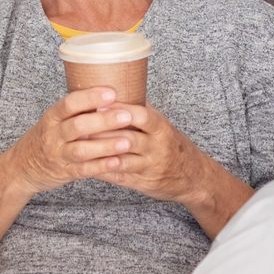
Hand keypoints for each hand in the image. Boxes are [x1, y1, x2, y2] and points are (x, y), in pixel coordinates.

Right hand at [4, 86, 136, 195]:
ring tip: (127, 141)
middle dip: (104, 120)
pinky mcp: (64, 172)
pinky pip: (83, 170)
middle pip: (78, 125)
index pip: (69, 103)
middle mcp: (53, 134)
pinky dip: (100, 166)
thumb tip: (110, 92)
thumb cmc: (46, 137)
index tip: (112, 92)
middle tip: (127, 116)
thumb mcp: (55, 119)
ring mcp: (58, 155)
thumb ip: (77, 110)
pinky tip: (117, 162)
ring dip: (105, 145)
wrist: (22, 167)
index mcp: (52, 116)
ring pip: (82, 150)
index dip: (91, 97)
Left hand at [91, 103, 213, 204]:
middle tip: (80, 125)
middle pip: (127, 137)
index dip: (120, 110)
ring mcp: (149, 166)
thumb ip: (140, 111)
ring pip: (121, 158)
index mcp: (161, 128)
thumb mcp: (161, 125)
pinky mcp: (142, 182)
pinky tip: (86, 164)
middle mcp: (156, 147)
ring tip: (79, 143)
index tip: (99, 104)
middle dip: (102, 131)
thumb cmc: (171, 144)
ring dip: (99, 151)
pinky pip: (119, 176)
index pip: (141, 116)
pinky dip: (102, 170)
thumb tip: (114, 91)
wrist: (193, 176)